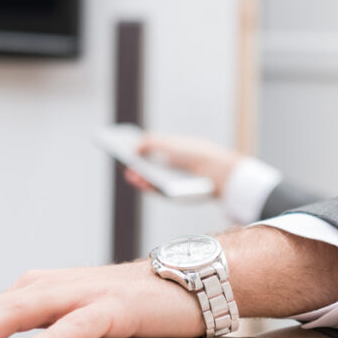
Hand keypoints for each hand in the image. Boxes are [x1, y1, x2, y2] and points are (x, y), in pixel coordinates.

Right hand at [125, 134, 242, 196]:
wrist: (216, 172)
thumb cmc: (197, 154)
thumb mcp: (170, 143)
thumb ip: (150, 142)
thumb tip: (133, 148)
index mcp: (169, 152)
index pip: (148, 150)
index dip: (135, 149)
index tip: (120, 145)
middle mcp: (168, 168)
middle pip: (146, 166)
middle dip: (134, 165)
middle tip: (123, 161)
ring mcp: (169, 182)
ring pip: (149, 180)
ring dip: (138, 177)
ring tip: (130, 173)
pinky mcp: (172, 195)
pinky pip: (156, 191)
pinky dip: (146, 186)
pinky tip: (140, 180)